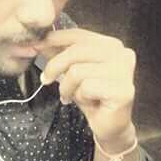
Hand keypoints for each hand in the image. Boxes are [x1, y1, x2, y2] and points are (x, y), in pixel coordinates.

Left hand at [40, 28, 136, 148]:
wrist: (109, 126)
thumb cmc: (92, 97)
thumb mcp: (73, 71)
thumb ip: (61, 54)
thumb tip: (39, 41)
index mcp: (111, 44)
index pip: (78, 34)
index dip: (54, 39)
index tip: (36, 46)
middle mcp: (121, 53)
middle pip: (76, 51)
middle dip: (55, 66)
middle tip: (46, 79)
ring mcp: (124, 71)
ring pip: (77, 71)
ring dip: (67, 87)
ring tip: (70, 96)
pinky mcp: (122, 90)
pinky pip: (86, 87)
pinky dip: (79, 97)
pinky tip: (88, 103)